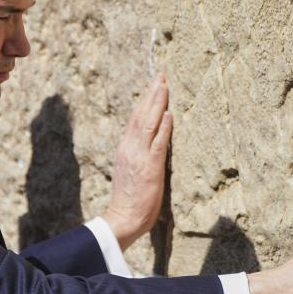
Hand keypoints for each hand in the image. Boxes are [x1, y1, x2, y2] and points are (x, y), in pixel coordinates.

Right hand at [103, 75, 173, 249]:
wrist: (123, 218)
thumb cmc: (130, 200)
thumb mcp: (131, 170)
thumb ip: (138, 154)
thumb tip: (149, 142)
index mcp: (125, 148)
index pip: (136, 119)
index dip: (145, 100)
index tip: (154, 84)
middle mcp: (130, 148)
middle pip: (142, 115)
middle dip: (152, 94)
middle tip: (161, 75)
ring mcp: (139, 157)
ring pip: (149, 124)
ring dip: (158, 103)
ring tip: (165, 85)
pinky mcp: (150, 168)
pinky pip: (158, 144)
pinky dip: (164, 128)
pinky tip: (169, 114)